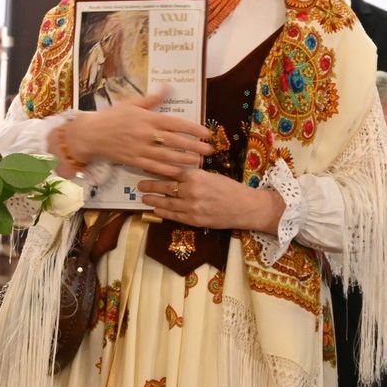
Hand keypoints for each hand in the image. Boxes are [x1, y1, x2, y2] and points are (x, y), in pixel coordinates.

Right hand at [65, 89, 213, 177]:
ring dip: (185, 159)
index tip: (207, 133)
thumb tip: (169, 87)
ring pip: (167, 156)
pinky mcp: (133, 160)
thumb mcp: (131, 103)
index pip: (176, 123)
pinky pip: (154, 167)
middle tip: (210, 150)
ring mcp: (140, 149)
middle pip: (175, 141)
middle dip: (194, 146)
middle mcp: (145, 134)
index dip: (193, 129)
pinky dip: (167, 170)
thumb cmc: (111, 116)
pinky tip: (179, 171)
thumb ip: (152, 99)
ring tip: (199, 162)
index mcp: (147, 118)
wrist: (91, 134)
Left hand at [138, 168, 284, 231]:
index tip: (145, 166)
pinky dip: (163, 212)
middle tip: (139, 184)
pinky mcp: (195, 220)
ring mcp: (192, 207)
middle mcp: (192, 191)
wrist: (247, 207)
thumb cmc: (231, 188)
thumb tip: (174, 171)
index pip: (171, 171)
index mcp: (196, 176)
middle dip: (150, 186)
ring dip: (153, 200)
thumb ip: (193, 175)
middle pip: (165, 188)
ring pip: (167, 203)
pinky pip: (175, 216)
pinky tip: (156, 209)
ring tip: (143, 197)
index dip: (156, 169)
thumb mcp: (211, 175)